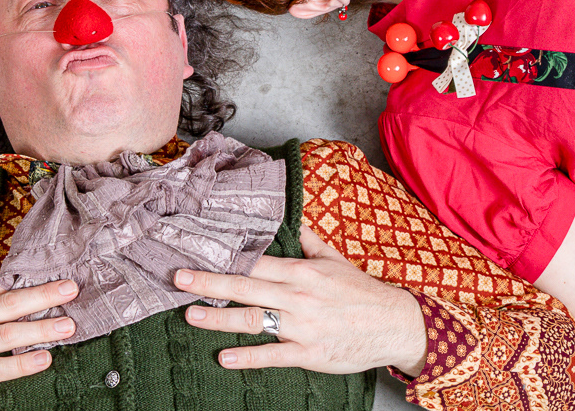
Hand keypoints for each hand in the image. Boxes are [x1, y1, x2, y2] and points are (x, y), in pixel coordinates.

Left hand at [175, 229, 427, 374]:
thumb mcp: (336, 260)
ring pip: (254, 320)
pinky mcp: (308, 352)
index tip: (197, 252)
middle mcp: (297, 296)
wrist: (395, 324)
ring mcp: (301, 325)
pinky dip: (248, 356)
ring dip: (219, 318)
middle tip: (180, 279)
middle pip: (246, 286)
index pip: (255, 261)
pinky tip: (224, 357)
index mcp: (301, 271)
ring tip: (191, 315)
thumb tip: (296, 218)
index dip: (224, 256)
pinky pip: (273, 354)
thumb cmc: (363, 292)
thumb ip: (311, 241)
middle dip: (210, 282)